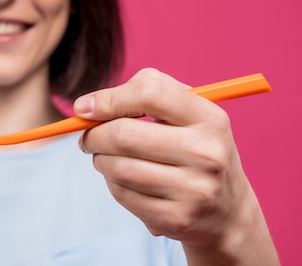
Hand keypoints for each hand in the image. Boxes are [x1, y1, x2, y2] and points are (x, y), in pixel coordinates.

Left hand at [74, 68, 278, 263]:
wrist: (228, 212)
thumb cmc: (194, 149)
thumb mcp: (187, 114)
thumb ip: (145, 93)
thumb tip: (88, 106)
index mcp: (209, 118)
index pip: (150, 93)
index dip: (109, 98)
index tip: (84, 107)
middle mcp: (206, 153)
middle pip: (124, 134)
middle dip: (93, 134)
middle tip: (87, 137)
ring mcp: (194, 190)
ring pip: (118, 167)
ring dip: (100, 160)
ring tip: (105, 158)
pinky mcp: (176, 218)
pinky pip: (122, 194)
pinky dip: (111, 183)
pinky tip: (123, 180)